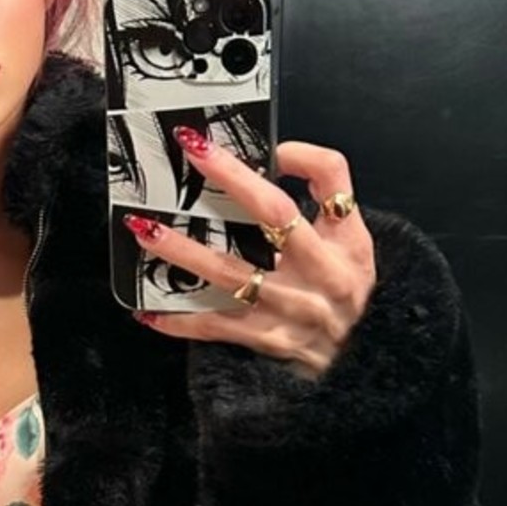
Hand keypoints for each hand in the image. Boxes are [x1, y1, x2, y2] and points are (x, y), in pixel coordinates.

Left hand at [128, 131, 375, 375]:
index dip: (270, 162)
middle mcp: (319, 277)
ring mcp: (291, 312)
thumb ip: (327, 185)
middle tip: (182, 160)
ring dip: (183, 252)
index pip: (315, 186)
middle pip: (270, 222)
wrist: (361, 359)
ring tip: (145, 231)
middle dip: (226, 184)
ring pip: (230, 276)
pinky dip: (180, 321)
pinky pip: (215, 328)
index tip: (212, 146)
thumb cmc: (349, 289)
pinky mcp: (267, 342)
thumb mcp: (355, 237)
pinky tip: (148, 310)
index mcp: (342, 246)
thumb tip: (281, 152)